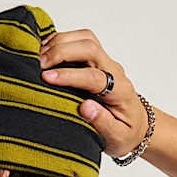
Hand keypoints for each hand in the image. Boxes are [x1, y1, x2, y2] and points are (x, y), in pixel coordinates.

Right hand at [39, 30, 149, 159]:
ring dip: (61, 41)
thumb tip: (85, 108)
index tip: (47, 78)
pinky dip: (63, 40)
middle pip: (90, 48)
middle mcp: (114, 71)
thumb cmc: (126, 133)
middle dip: (62, 51)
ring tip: (40, 55)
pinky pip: (82, 41)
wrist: (137, 125)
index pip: (93, 77)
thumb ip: (103, 123)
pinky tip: (48, 49)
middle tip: (39, 64)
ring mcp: (107, 62)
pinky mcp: (98, 60)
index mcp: (120, 91)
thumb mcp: (117, 137)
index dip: (69, 75)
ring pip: (86, 39)